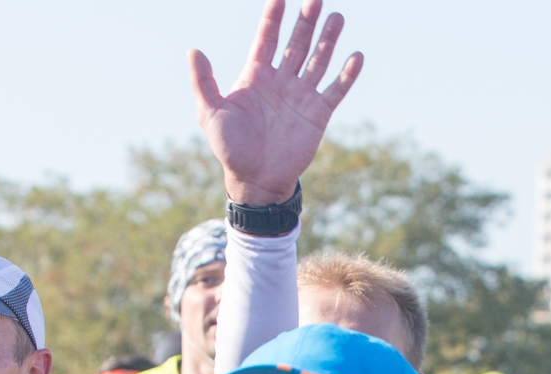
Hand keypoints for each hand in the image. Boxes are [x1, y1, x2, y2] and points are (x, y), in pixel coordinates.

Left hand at [189, 0, 361, 204]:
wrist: (255, 180)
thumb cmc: (230, 149)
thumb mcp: (210, 114)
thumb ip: (204, 82)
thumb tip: (194, 51)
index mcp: (255, 76)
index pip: (266, 38)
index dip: (273, 17)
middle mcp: (281, 81)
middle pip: (296, 43)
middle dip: (305, 21)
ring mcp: (301, 96)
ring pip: (318, 60)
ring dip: (328, 39)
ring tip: (336, 17)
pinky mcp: (318, 114)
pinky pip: (336, 90)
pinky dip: (347, 74)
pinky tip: (356, 56)